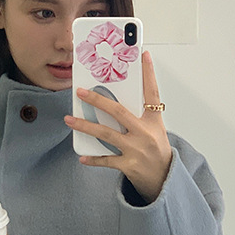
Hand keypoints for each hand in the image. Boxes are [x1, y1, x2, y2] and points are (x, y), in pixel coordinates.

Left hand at [64, 50, 171, 202]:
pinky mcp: (128, 165)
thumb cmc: (157, 151)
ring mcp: (136, 149)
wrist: (165, 179)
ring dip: (85, 126)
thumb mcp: (154, 130)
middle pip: (118, 111)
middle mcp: (145, 133)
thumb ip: (138, 117)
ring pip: (106, 134)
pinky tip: (82, 157)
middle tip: (81, 91)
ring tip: (70, 120)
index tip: (143, 55)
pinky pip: (106, 160)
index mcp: (153, 121)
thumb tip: (112, 103)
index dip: (148, 73)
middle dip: (97, 100)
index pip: (152, 93)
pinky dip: (93, 159)